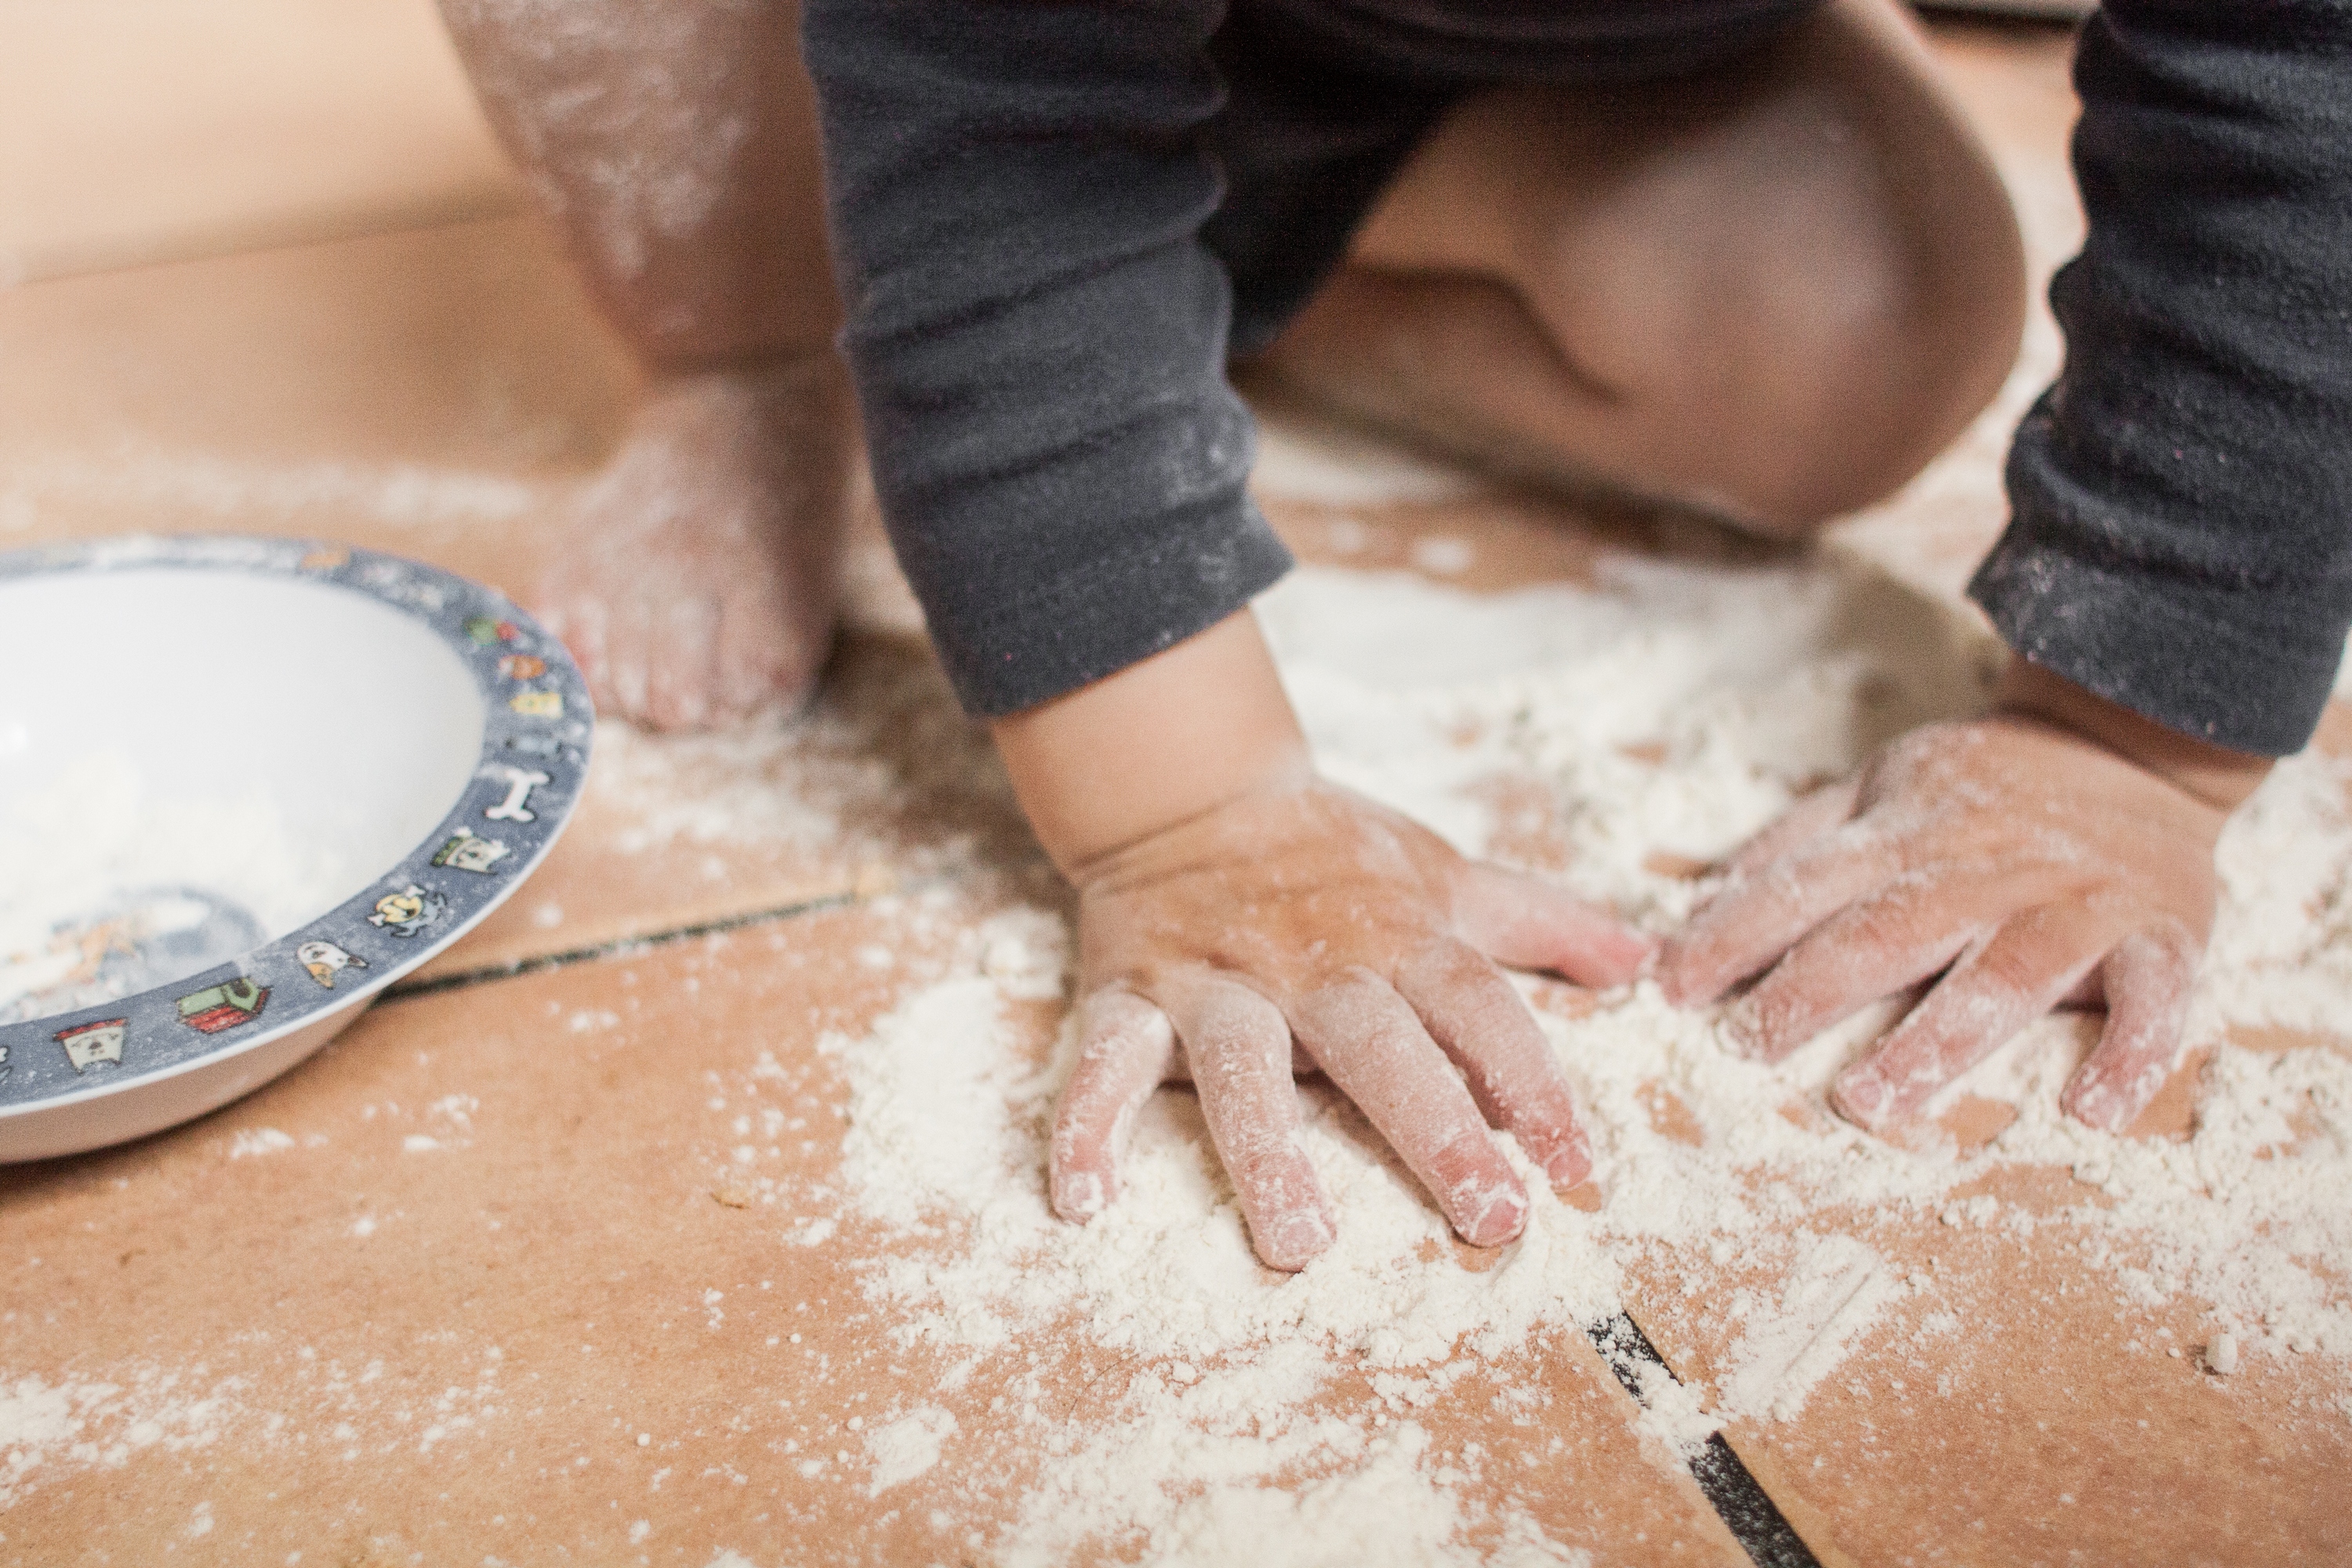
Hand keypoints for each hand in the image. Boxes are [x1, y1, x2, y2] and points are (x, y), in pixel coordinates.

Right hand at [987, 608, 1648, 1270]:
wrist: (1191, 788)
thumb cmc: (1333, 855)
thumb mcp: (1443, 872)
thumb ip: (1540, 920)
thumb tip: (1641, 962)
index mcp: (1398, 938)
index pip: (1480, 1010)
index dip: (1531, 1082)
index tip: (1576, 1166)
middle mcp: (1313, 963)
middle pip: (1381, 1046)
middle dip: (1434, 1129)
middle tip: (1487, 1217)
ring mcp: (1218, 981)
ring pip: (1242, 1064)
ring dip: (1268, 1151)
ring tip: (1300, 1242)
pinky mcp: (1132, 995)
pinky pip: (1104, 1062)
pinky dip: (1086, 1128)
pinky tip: (1086, 1201)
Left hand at [1658, 663, 2267, 1134]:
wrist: (2129, 743)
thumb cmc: (1983, 786)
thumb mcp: (1879, 788)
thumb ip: (1798, 845)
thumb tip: (1701, 898)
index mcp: (1906, 833)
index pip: (1804, 886)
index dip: (1733, 936)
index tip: (1670, 989)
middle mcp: (1982, 866)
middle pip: (1890, 931)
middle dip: (1815, 989)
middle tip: (1749, 1052)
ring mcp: (2074, 898)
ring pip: (2005, 969)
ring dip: (1940, 1038)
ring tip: (1876, 1098)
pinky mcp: (2161, 928)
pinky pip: (2155, 994)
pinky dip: (2132, 1052)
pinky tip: (2094, 1111)